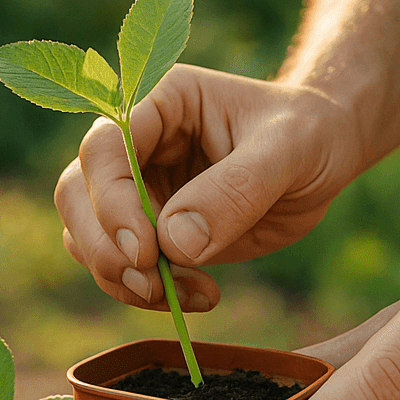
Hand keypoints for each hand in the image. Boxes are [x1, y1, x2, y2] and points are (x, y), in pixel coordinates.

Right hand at [54, 64, 363, 309]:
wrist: (323, 154)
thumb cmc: (308, 133)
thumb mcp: (286, 152)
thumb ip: (236, 190)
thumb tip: (174, 243)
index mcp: (159, 103)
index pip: (103, 149)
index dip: (110, 202)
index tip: (145, 251)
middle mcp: (135, 144)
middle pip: (76, 194)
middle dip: (103, 247)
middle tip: (150, 284)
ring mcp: (137, 189)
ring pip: (87, 237)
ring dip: (123, 278)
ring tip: (187, 294)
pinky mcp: (151, 231)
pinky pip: (123, 268)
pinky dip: (149, 294)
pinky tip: (204, 296)